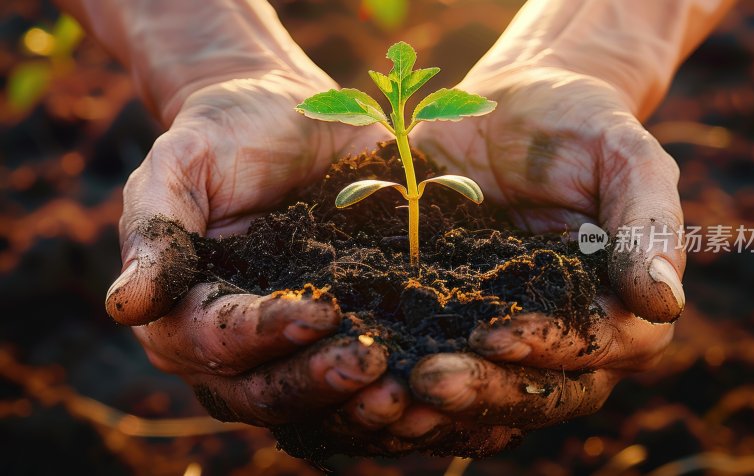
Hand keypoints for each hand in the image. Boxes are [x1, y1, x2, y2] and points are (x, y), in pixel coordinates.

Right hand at [104, 68, 399, 427]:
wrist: (284, 118)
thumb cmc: (223, 134)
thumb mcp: (180, 165)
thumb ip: (156, 229)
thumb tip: (124, 307)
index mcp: (183, 311)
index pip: (213, 342)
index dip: (262, 334)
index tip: (319, 310)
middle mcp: (232, 348)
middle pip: (263, 392)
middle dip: (317, 383)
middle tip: (371, 365)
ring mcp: (288, 350)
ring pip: (312, 404)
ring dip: (355, 407)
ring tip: (406, 394)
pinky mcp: (339, 337)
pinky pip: (355, 383)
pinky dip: (384, 396)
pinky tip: (429, 385)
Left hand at [399, 65, 684, 451]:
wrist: (516, 104)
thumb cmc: (581, 124)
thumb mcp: (625, 155)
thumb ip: (648, 224)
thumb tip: (664, 304)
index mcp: (617, 307)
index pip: (597, 349)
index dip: (550, 350)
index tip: (494, 334)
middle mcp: (564, 338)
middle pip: (537, 391)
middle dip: (483, 390)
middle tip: (425, 382)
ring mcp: (505, 334)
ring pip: (484, 395)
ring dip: (438, 404)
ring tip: (387, 393)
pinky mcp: (452, 319)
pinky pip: (432, 361)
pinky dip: (401, 377)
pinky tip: (359, 371)